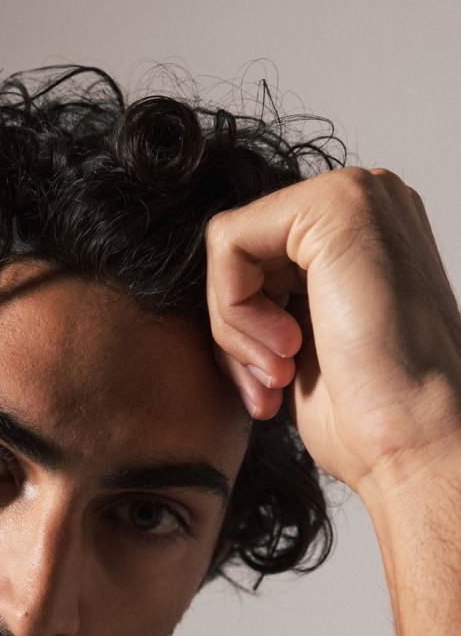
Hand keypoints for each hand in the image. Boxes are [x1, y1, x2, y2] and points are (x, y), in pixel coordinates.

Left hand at [205, 168, 460, 497]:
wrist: (416, 440)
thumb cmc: (369, 417)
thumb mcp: (302, 348)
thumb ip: (268, 307)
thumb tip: (219, 301)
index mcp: (363, 234)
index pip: (259, 260)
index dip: (245, 330)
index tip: (273, 387)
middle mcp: (366, 202)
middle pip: (241, 252)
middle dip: (236, 332)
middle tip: (271, 387)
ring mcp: (356, 195)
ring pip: (230, 248)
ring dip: (235, 329)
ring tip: (281, 376)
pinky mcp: (334, 206)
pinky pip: (228, 242)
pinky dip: (234, 310)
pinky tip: (284, 350)